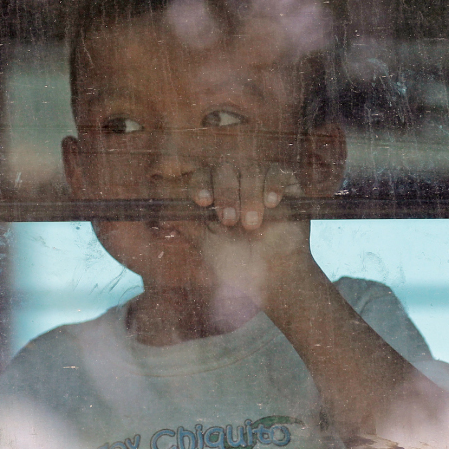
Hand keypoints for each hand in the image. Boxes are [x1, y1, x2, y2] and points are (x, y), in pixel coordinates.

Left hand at [188, 160, 316, 308]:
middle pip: (225, 169)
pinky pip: (279, 172)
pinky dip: (273, 185)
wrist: (273, 279)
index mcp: (214, 193)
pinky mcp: (288, 186)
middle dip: (226, 193)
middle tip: (229, 221)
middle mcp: (236, 184)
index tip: (202, 202)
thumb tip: (160, 212)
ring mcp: (262, 182)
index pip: (202, 175)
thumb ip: (187, 224)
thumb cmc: (237, 265)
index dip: (200, 184)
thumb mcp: (206, 244)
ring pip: (252, 170)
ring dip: (250, 195)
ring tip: (252, 224)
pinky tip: (272, 203)